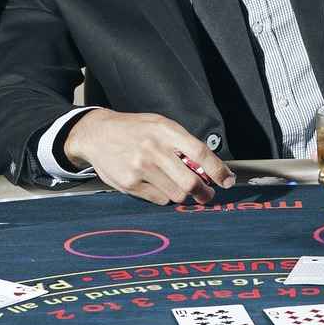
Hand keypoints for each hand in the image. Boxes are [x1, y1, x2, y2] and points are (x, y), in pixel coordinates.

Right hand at [63, 108, 234, 204]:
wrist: (96, 134)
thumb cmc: (133, 129)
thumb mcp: (159, 125)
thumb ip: (182, 143)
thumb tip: (209, 168)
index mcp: (164, 131)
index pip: (200, 153)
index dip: (218, 170)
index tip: (227, 180)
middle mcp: (153, 150)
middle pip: (190, 182)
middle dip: (204, 193)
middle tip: (207, 194)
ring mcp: (140, 168)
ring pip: (176, 194)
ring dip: (182, 194)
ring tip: (176, 186)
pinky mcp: (130, 184)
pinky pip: (158, 199)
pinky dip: (164, 196)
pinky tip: (156, 185)